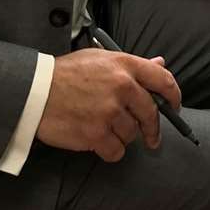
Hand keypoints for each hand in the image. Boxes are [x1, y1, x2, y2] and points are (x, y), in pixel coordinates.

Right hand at [36, 48, 181, 161]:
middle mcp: (122, 87)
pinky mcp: (97, 134)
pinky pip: (117, 151)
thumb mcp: (100, 59)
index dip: (173, 96)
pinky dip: (110, 151)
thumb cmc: (66, 73)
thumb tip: (160, 62)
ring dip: (123, 137)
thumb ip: (131, 64)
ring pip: (133, 134)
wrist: (35, 92)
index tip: (174, 107)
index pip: (163, 79)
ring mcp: (110, 111)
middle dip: (153, 129)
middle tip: (151, 138)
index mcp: (125, 65)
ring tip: (105, 130)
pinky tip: (99, 143)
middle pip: (151, 113)